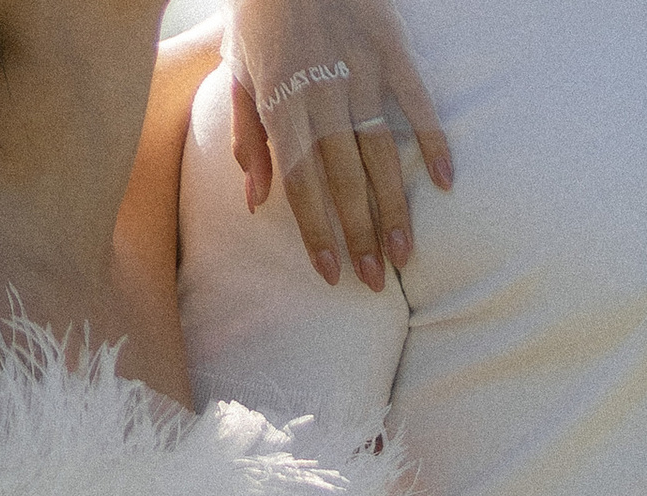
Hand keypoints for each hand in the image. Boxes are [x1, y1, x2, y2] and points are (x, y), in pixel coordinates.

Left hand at [228, 0, 452, 289]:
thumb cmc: (260, 15)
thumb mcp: (238, 72)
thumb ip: (250, 137)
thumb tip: (256, 201)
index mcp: (282, 103)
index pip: (302, 183)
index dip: (317, 231)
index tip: (330, 274)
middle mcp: (325, 91)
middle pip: (345, 176)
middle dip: (359, 233)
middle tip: (374, 280)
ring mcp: (362, 68)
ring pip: (381, 149)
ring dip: (394, 205)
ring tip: (404, 252)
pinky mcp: (393, 46)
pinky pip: (416, 99)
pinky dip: (432, 140)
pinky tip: (445, 181)